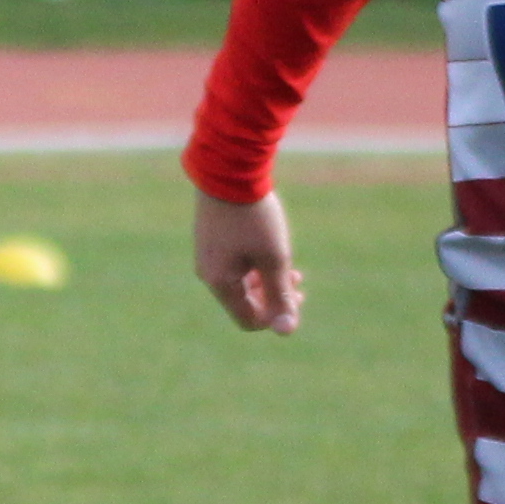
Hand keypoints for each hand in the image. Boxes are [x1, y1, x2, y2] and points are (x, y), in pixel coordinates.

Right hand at [190, 188, 302, 334]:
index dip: (275, 317)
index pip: (248, 320)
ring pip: (239, 283)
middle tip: (298, 281)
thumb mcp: (275, 257)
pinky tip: (268, 247)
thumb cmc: (254, 217)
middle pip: (244, 302)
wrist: (228, 172)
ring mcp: (206, 256)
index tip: (297, 296)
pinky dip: (253, 266)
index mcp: (220, 283)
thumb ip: (280, 295)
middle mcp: (208, 274)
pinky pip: (232, 266)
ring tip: (289, 265)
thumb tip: (286, 331)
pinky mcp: (209, 240)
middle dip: (273, 297)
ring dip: (266, 280)